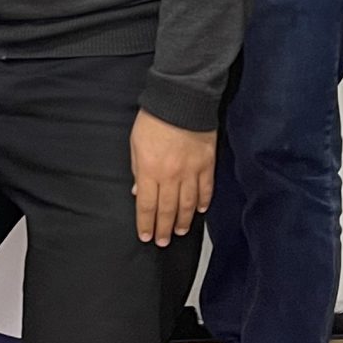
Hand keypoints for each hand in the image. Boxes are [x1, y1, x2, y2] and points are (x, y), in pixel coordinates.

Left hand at [131, 111, 214, 244]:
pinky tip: (199, 211)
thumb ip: (138, 171)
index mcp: (150, 170)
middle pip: (167, 210)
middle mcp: (171, 176)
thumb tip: (139, 193)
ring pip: (187, 205)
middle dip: (163, 228)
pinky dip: (203, 202)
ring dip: (183, 221)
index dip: (146, 224)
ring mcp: (191, 172)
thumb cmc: (154, 119)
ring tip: (179, 232)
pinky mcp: (207, 164)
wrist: (181, 100)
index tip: (146, 236)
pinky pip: (205, 189)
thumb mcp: (136, 144)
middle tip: (162, 242)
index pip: (147, 206)